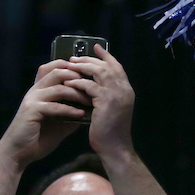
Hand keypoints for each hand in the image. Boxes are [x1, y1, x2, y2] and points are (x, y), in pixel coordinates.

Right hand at [0, 61, 85, 167]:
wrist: (19, 152)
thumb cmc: (38, 137)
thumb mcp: (60, 122)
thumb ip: (71, 111)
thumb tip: (90, 107)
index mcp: (41, 90)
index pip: (54, 68)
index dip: (72, 67)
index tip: (90, 75)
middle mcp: (35, 91)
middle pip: (57, 72)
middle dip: (78, 77)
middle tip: (94, 85)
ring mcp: (32, 100)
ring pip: (58, 88)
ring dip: (77, 94)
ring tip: (91, 101)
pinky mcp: (31, 111)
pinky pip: (54, 106)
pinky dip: (69, 110)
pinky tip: (81, 114)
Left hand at [62, 45, 135, 159]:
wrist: (115, 147)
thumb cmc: (110, 131)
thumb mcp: (111, 109)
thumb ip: (107, 94)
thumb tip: (93, 83)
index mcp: (126, 90)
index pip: (117, 67)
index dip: (107, 56)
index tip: (97, 47)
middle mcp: (124, 89)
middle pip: (107, 66)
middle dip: (90, 59)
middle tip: (74, 57)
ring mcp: (116, 94)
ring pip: (98, 72)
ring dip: (82, 67)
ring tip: (69, 65)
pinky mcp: (105, 101)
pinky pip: (89, 85)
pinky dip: (77, 82)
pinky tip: (68, 82)